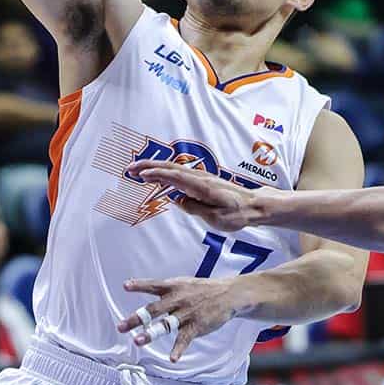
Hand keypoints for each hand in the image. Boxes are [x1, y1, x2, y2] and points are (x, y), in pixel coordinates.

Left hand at [116, 276, 243, 361]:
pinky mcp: (196, 326)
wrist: (229, 294)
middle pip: (153, 310)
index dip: (139, 285)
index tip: (125, 286)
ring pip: (165, 325)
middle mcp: (177, 300)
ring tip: (138, 341)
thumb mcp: (183, 284)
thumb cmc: (202, 290)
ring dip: (151, 333)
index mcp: (173, 288)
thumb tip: (145, 289)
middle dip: (136, 319)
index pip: (153, 286)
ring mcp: (186, 314)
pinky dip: (178, 350)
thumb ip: (165, 290)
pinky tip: (172, 358)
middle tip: (120, 327)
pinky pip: (184, 339)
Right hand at [131, 162, 264, 234]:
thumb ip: (194, 208)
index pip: (176, 177)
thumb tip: (176, 199)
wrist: (253, 205)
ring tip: (137, 171)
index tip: (141, 174)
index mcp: (203, 186)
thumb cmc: (237, 214)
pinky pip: (179, 173)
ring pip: (174, 168)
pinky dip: (164, 171)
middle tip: (130, 168)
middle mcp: (200, 177)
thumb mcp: (216, 218)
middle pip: (171, 167)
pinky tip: (156, 176)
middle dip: (149, 166)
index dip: (157, 174)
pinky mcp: (201, 180)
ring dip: (154, 167)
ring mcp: (201, 177)